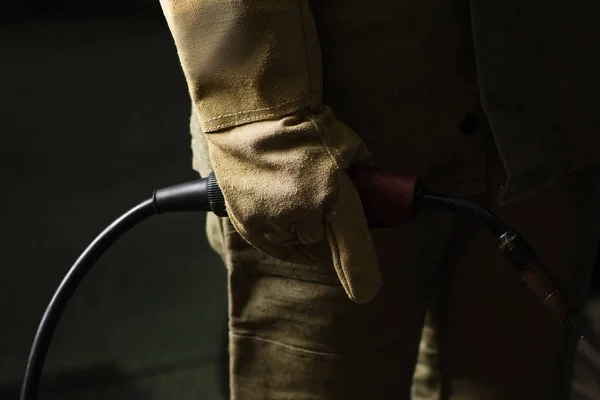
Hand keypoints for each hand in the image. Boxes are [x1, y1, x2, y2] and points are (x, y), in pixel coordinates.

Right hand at [206, 105, 381, 302]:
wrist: (250, 115)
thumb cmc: (302, 124)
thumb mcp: (348, 144)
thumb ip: (364, 171)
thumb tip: (374, 185)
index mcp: (334, 195)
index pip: (353, 248)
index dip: (361, 274)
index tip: (366, 292)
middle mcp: (302, 215)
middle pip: (322, 241)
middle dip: (325, 224)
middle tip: (316, 193)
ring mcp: (271, 222)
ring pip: (295, 241)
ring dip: (298, 225)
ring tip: (290, 189)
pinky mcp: (247, 225)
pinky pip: (273, 241)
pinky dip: (278, 230)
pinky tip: (278, 205)